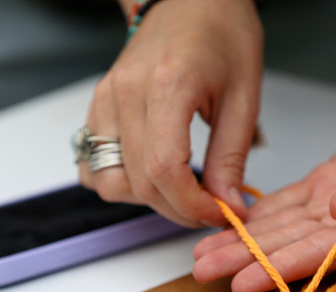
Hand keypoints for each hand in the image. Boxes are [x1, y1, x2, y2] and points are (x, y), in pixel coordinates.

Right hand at [78, 0, 262, 226]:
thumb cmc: (222, 34)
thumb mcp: (244, 98)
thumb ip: (231, 157)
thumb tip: (228, 204)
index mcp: (166, 86)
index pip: (162, 170)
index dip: (192, 205)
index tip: (219, 214)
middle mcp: (125, 93)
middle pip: (137, 182)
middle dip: (178, 210)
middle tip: (211, 209)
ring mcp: (105, 98)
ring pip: (108, 179)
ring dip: (147, 200)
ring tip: (184, 192)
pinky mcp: (98, 104)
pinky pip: (92, 162)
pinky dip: (120, 181)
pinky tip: (152, 176)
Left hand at [192, 104, 335, 291]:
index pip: (326, 255)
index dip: (284, 268)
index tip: (244, 279)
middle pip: (295, 248)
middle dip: (248, 260)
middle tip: (203, 271)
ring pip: (285, 228)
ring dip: (245, 242)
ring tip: (204, 254)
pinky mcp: (332, 182)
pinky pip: (291, 202)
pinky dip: (261, 215)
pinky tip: (231, 225)